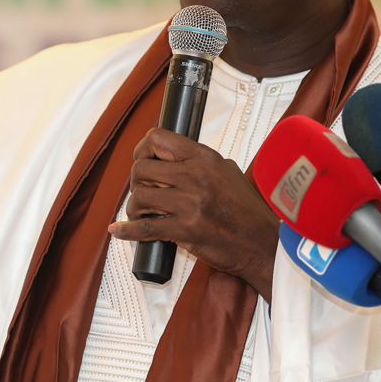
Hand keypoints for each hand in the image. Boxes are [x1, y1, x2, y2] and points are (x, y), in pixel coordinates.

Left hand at [109, 128, 278, 299]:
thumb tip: (172, 158)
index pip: (159, 139)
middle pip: (142, 168)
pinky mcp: (184, 230)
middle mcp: (195, 176)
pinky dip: (127, 231)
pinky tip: (119, 230)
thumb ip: (201, 162)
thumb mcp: (228, 172)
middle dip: (136, 181)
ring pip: (140, 197)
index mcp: (204, 158)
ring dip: (134, 207)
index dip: (143, 149)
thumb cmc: (246, 211)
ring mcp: (189, 204)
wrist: (261, 243)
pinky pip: (145, 228)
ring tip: (141, 213)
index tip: (142, 159)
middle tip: (143, 191)